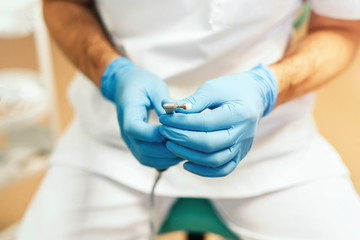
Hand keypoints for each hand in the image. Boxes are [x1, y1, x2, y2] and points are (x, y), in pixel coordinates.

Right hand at [101, 57, 181, 169]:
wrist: (125, 87)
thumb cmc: (142, 84)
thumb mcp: (154, 86)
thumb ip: (164, 103)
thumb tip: (177, 119)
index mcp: (127, 111)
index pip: (134, 129)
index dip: (153, 133)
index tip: (172, 129)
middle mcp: (125, 130)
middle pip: (141, 148)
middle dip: (165, 149)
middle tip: (186, 144)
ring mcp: (129, 140)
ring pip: (144, 158)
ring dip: (165, 158)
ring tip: (185, 151)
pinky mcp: (136, 145)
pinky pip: (147, 159)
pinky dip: (162, 160)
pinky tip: (177, 153)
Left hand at [159, 64, 277, 176]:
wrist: (255, 97)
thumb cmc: (231, 89)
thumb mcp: (213, 87)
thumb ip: (194, 101)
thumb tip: (171, 111)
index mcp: (238, 113)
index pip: (205, 123)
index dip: (181, 123)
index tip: (164, 119)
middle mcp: (242, 133)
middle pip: (208, 144)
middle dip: (182, 139)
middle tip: (164, 132)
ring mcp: (242, 147)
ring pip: (214, 160)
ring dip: (189, 155)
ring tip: (171, 145)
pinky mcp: (239, 155)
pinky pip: (222, 170)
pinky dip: (203, 171)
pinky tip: (186, 163)